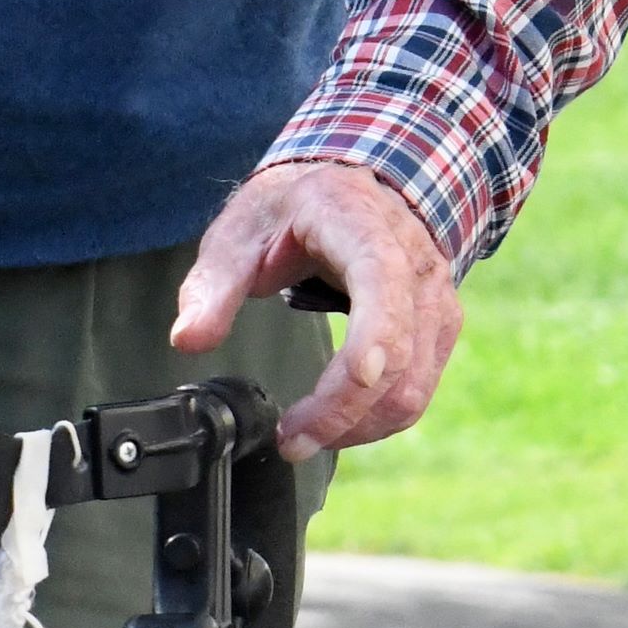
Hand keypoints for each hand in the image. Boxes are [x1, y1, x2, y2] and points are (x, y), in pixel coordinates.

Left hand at [170, 156, 461, 460]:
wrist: (346, 185)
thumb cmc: (291, 210)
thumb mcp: (238, 233)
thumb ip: (213, 287)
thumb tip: (188, 339)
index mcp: (361, 224)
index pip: (381, 286)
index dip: (371, 344)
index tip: (346, 388)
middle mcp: (413, 260)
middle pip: (398, 356)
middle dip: (344, 412)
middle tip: (289, 441)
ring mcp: (434, 295)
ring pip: (413, 384)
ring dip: (361, 426)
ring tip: (305, 438)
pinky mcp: (438, 325)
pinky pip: (419, 387)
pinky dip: (378, 417)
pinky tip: (337, 422)